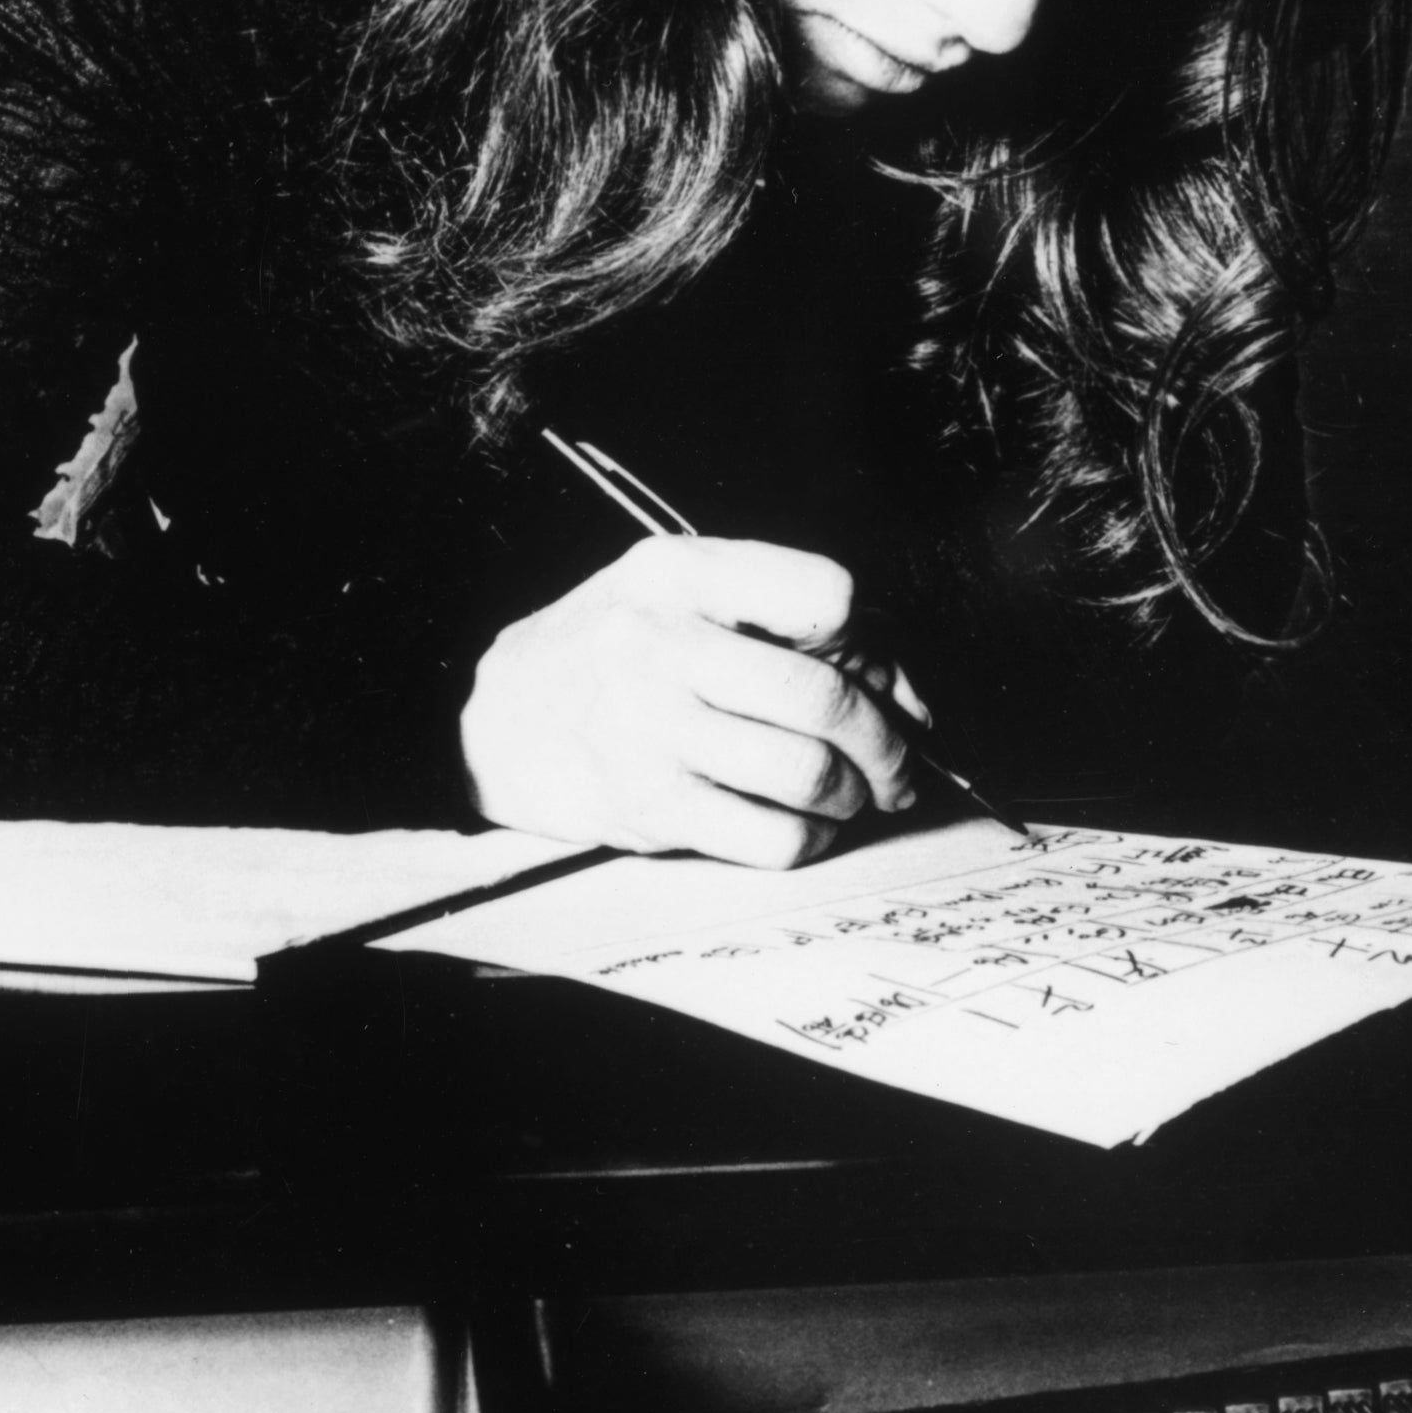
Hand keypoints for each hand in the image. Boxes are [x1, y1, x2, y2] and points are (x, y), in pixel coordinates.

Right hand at [459, 536, 925, 865]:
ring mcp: (650, 728)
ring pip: (806, 773)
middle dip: (885, 741)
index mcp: (682, 574)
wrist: (501, 719)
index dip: (868, 633)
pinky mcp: (648, 806)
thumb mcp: (687, 595)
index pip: (824, 592)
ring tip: (853, 794)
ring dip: (853, 795)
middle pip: (824, 697)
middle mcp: (661, 644)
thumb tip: (910, 702)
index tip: (868, 663)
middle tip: (899, 763)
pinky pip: (768, 836)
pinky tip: (805, 825)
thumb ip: (794, 626)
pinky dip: (809, 838)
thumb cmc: (615, 649)